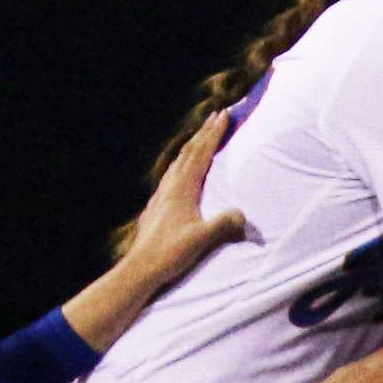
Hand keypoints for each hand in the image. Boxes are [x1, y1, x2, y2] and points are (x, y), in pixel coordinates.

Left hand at [126, 109, 248, 284]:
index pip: (201, 154)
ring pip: (179, 161)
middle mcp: (170, 186)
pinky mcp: (157, 205)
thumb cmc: (170, 252)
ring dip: (193, 145)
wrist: (141, 267)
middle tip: (217, 115)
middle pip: (189, 152)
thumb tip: (242, 214)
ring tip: (201, 136)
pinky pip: (172, 174)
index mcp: (182, 188)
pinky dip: (183, 162)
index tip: (224, 115)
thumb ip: (223, 225)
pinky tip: (181, 170)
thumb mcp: (201, 239)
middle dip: (205, 132)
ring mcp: (161, 194)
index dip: (213, 134)